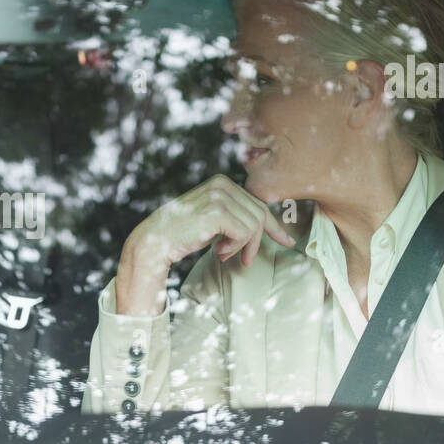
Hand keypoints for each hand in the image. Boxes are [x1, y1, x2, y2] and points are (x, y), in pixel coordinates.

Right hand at [116, 174, 295, 315]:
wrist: (155, 241)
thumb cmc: (182, 234)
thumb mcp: (212, 220)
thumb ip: (234, 216)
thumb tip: (266, 226)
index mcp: (222, 183)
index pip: (258, 204)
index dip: (273, 227)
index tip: (287, 242)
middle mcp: (222, 184)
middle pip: (260, 214)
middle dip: (257, 241)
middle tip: (247, 261)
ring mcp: (220, 196)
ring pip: (255, 225)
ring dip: (243, 247)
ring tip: (223, 254)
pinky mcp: (218, 211)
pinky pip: (246, 233)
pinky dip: (236, 247)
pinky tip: (219, 252)